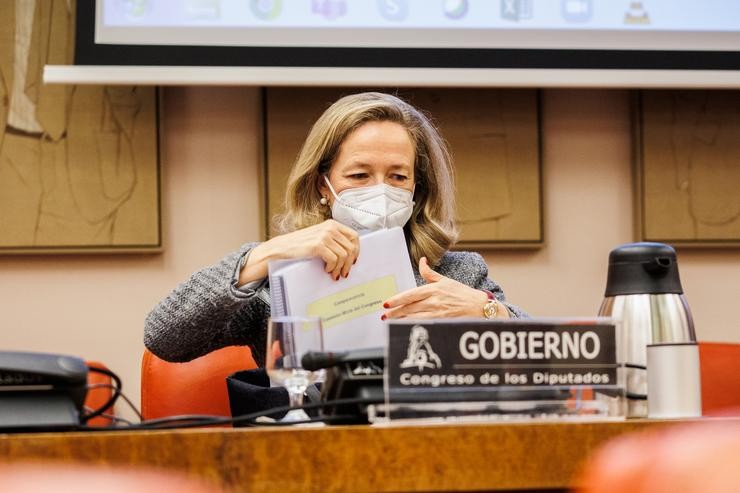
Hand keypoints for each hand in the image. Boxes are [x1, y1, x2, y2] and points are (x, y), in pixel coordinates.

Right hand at [239, 219, 359, 284]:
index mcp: (332, 224)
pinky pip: (334, 259)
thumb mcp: (319, 237)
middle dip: (349, 263)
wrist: (282, 247)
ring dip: (340, 268)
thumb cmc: (300, 245)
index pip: (354, 236)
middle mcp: (330, 227)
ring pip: (344, 255)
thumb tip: (350, 254)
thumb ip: (334, 240)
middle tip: (344, 273)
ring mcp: (324, 235)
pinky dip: (332, 268)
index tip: (353, 261)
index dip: (356, 250)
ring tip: (333, 273)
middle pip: (351, 247)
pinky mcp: (318, 245)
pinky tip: (326, 270)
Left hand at [382, 257, 508, 319]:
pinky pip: (424, 325)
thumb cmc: (463, 293)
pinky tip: (404, 327)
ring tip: (390, 322)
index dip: (397, 300)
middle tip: (384, 315)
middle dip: (395, 312)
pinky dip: (412, 326)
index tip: (386, 304)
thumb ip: (430, 273)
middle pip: (409, 308)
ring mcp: (438, 313)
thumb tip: (421, 260)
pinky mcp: (442, 322)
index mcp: (434, 289)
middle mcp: (434, 301)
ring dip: (400, 320)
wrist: (479, 307)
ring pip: (414, 318)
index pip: (410, 295)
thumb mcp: (446, 280)